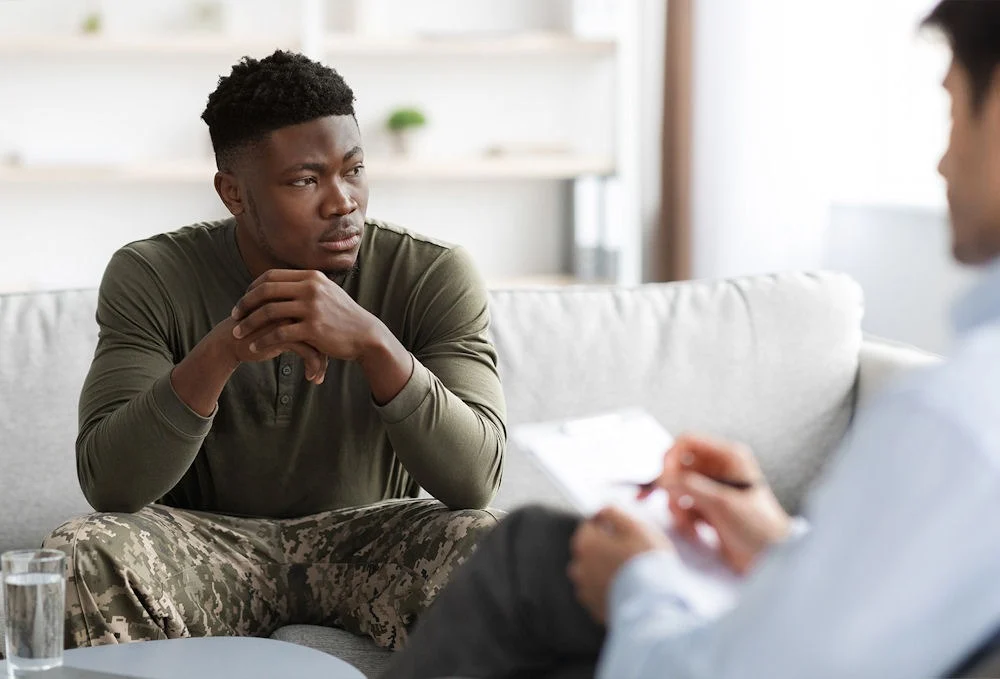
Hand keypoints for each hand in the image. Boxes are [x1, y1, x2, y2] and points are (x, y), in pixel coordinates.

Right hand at [209, 315, 328, 383]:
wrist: (231, 339)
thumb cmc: (260, 331)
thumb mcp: (284, 323)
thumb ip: (303, 324)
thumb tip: (330, 336)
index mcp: (297, 297)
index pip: (325, 317)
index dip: (331, 336)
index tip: (333, 353)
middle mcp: (295, 305)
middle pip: (325, 328)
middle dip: (329, 351)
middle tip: (327, 366)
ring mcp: (290, 319)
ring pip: (319, 341)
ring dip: (322, 362)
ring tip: (319, 376)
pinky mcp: (281, 334)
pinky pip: (307, 352)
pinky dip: (313, 366)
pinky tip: (312, 378)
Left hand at [231, 269, 413, 403]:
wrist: (366, 334)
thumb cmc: (344, 316)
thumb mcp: (326, 292)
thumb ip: (306, 285)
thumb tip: (282, 283)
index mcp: (311, 276)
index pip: (271, 277)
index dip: (252, 288)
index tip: (243, 301)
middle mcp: (310, 288)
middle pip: (265, 291)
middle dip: (245, 304)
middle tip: (233, 316)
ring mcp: (312, 308)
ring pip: (269, 312)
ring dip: (249, 323)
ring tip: (238, 333)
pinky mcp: (313, 328)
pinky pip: (279, 333)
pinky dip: (264, 340)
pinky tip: (255, 347)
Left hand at [567, 506, 671, 622]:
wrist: (654, 604)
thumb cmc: (646, 563)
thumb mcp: (634, 526)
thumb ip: (613, 512)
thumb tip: (602, 509)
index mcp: (585, 544)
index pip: (589, 527)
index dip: (606, 525)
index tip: (622, 530)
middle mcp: (579, 568)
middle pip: (588, 551)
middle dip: (604, 548)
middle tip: (629, 551)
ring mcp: (585, 591)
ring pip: (592, 573)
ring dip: (605, 570)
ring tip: (629, 572)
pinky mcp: (595, 609)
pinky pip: (599, 594)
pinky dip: (609, 589)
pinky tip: (627, 589)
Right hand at [643, 434, 790, 573]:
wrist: (771, 559)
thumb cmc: (759, 527)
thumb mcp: (722, 503)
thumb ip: (690, 486)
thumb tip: (663, 478)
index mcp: (729, 457)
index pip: (688, 442)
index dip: (671, 457)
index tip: (662, 479)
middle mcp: (720, 468)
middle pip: (679, 466)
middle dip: (672, 487)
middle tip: (667, 504)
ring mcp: (713, 489)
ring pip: (678, 488)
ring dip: (677, 507)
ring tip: (688, 525)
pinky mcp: (708, 508)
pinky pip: (684, 506)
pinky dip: (684, 519)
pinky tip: (695, 532)